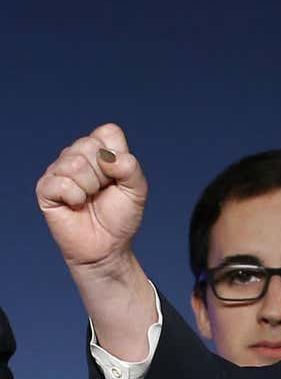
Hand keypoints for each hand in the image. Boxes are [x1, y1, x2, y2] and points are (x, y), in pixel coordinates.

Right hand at [35, 124, 147, 274]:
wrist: (107, 246)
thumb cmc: (120, 217)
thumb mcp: (137, 190)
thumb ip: (130, 167)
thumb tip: (107, 157)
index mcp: (99, 151)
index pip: (108, 132)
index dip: (118, 156)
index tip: (118, 178)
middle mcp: (76, 155)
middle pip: (90, 145)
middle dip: (105, 174)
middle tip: (102, 192)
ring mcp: (58, 170)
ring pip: (74, 162)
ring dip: (90, 187)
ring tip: (89, 199)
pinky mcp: (45, 188)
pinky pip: (62, 182)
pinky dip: (75, 197)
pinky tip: (76, 205)